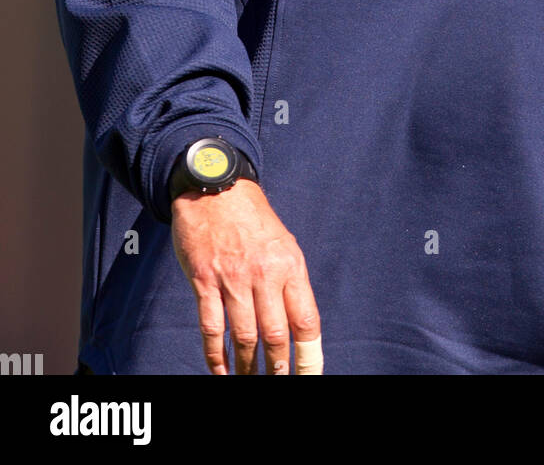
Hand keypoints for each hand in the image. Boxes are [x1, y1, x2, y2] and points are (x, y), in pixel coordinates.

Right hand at [171, 179, 321, 374]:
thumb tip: (297, 324)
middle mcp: (265, 274)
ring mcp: (233, 278)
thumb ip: (289, 281)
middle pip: (276, 336)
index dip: (309, 356)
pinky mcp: (205, 280)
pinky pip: (212, 328)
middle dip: (278, 369)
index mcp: (290, 265)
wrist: (215, 187)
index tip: (309, 377)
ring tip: (250, 381)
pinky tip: (221, 371)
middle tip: (277, 384)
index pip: (306, 321)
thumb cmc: (252, 219)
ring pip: (245, 337)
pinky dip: (217, 356)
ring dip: (248, 368)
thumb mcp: (283, 243)